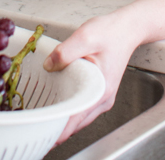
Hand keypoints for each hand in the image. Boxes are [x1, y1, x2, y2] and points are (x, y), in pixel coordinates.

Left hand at [43, 9, 139, 142]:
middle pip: (77, 124)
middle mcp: (103, 98)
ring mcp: (103, 97)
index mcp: (100, 89)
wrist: (127, 28)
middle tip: (37, 128)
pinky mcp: (100, 92)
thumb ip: (65, 52)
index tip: (43, 136)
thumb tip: (49, 66)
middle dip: (57, 129)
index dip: (58, 131)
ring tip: (45, 120)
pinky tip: (60, 106)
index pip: (75, 120)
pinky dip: (71, 112)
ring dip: (64, 121)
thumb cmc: (110, 32)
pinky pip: (84, 109)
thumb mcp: (85, 37)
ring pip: (80, 119)